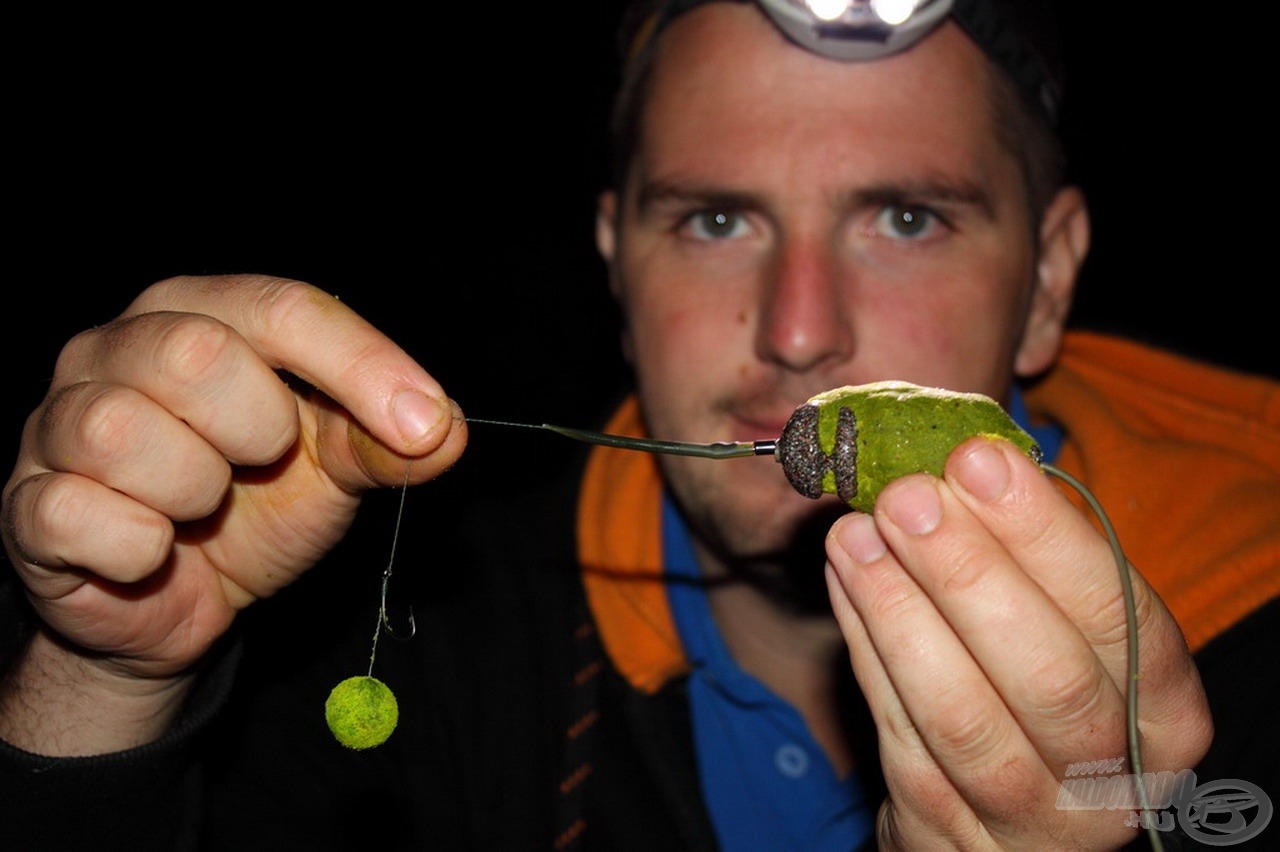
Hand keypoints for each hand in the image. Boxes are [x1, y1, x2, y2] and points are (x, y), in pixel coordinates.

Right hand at [0, 275, 465, 751]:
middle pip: (197, 353)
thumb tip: (446, 428)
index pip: (285, 307)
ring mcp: (61, 422)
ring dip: (196, 492)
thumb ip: (384, 443)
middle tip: (262, 464)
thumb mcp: (330, 471)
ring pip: (127, 432)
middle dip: (259, 428)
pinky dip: (138, 548)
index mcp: (200, 313)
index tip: (423, 423)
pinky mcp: (28, 503)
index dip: (362, 364)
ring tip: (202, 509)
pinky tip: (150, 551)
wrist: (178, 606)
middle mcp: (117, 347)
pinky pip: (80, 514)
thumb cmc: (254, 511)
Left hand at [824, 436, 1211, 848]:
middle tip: (905, 495)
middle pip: (1048, 678)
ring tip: (854, 534)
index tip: (978, 460)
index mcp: (1166, 714)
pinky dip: (865, 651)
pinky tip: (844, 582)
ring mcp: (1028, 821)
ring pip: (962, 717)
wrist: (998, 815)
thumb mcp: (1066, 630)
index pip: (1122, 619)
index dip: (1046, 536)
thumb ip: (1033, 560)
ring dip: (899, 612)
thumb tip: (965, 461)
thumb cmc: (1036, 688)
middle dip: (968, 574)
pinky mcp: (945, 832)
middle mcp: (1110, 779)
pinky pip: (899, 737)